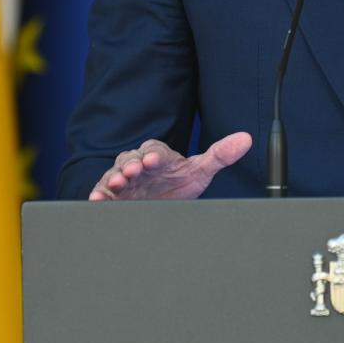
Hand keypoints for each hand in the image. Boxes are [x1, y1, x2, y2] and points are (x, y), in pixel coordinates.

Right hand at [86, 132, 251, 200]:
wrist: (162, 203)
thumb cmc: (179, 183)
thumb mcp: (200, 171)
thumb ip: (220, 155)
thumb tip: (246, 139)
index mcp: (158, 155)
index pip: (154, 151)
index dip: (153, 155)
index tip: (153, 162)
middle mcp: (138, 164)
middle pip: (131, 160)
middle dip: (130, 165)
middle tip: (132, 172)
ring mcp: (125, 180)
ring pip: (115, 174)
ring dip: (114, 179)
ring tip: (115, 185)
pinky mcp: (114, 196)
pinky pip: (103, 192)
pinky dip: (99, 195)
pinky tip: (97, 200)